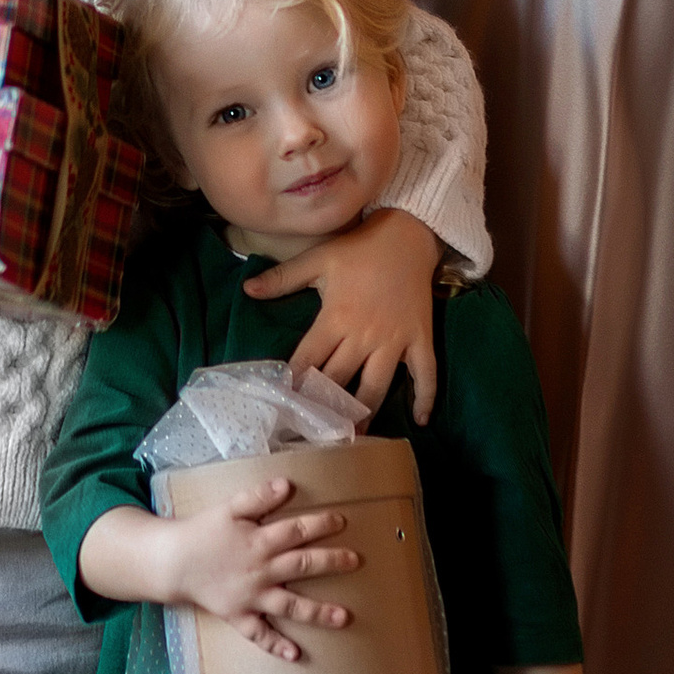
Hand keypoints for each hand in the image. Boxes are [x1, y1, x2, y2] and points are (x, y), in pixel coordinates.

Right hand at [162, 475, 363, 662]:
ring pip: (290, 605)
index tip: (342, 522)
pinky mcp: (239, 615)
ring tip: (345, 617)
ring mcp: (251, 597)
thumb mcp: (228, 507)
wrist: (173, 562)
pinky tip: (295, 655)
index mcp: (259, 541)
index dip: (320, 525)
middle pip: (302, 565)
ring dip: (318, 612)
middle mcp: (261, 571)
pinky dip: (276, 645)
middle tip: (356, 561)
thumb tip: (286, 485)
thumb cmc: (203, 531)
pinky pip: (259, 634)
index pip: (296, 530)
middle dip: (331, 563)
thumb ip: (258, 497)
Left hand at [244, 207, 439, 420]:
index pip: (309, 359)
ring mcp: (395, 340)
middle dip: (325, 408)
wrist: (408, 234)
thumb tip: (246, 290)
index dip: (294, 384)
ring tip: (354, 438)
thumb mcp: (318, 258)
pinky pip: (426, 373)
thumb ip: (282, 278)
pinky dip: (426, 396)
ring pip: (377, 385)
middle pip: (340, 379)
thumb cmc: (359, 249)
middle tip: (312, 434)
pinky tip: (422, 420)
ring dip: (365, 412)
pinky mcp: (420, 338)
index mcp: (335, 317)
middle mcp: (364, 335)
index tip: (282, 408)